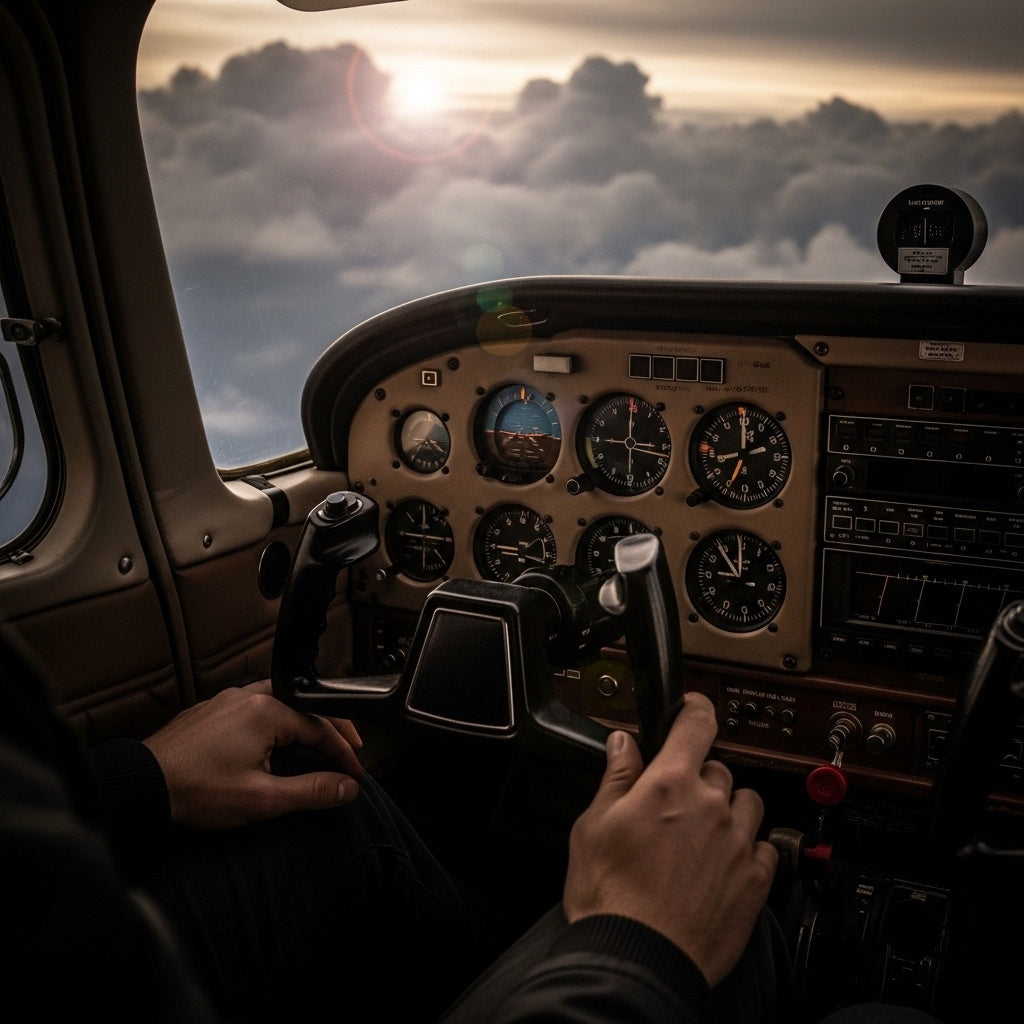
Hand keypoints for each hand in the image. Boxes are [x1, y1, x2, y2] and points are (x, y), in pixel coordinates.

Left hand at [143, 680, 363, 829]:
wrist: (139, 787)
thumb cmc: (196, 792)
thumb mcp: (262, 799)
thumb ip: (310, 791)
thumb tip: (347, 788)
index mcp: (266, 710)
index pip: (321, 727)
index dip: (342, 753)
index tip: (353, 775)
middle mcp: (248, 696)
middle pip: (304, 706)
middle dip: (331, 729)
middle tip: (349, 750)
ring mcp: (226, 701)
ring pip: (279, 703)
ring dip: (302, 722)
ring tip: (317, 742)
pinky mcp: (209, 712)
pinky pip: (254, 708)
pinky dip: (275, 722)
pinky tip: (273, 741)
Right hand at [562, 691, 776, 986]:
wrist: (640, 957)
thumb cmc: (610, 897)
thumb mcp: (593, 825)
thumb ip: (615, 777)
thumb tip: (624, 743)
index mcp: (669, 784)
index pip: (695, 724)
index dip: (695, 707)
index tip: (693, 706)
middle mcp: (710, 805)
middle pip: (718, 767)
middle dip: (699, 776)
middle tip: (676, 802)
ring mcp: (738, 842)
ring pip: (747, 802)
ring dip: (729, 808)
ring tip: (704, 833)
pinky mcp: (756, 879)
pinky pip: (766, 845)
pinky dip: (749, 847)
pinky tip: (725, 862)